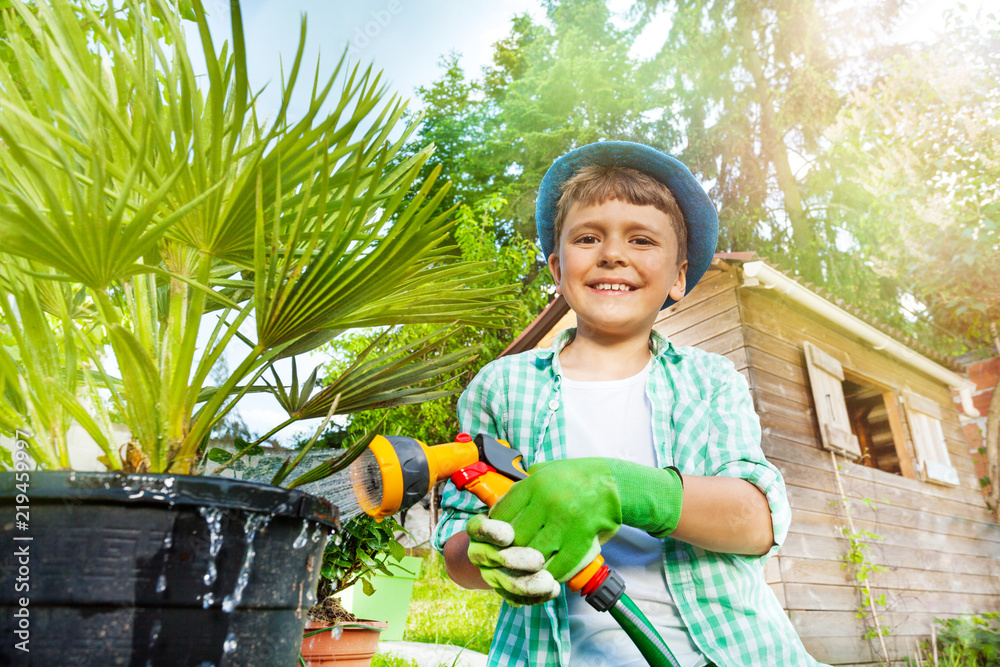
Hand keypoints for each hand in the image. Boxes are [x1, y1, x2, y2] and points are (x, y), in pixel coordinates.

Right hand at [466, 513, 560, 605]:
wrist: (509, 542)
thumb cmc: (522, 515)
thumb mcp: (519, 504)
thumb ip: (525, 504)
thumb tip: (542, 497)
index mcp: (479, 529)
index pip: (479, 529)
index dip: (492, 533)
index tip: (509, 535)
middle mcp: (480, 552)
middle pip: (493, 558)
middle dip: (515, 561)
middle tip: (538, 560)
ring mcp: (490, 573)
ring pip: (503, 583)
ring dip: (527, 584)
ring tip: (549, 581)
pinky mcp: (503, 590)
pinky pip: (515, 599)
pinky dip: (535, 597)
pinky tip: (553, 590)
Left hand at [490, 458, 682, 581]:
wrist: (614, 482)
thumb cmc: (576, 477)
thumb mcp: (546, 471)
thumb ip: (523, 488)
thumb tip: (499, 509)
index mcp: (534, 484)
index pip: (502, 515)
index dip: (494, 533)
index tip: (496, 541)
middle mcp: (548, 502)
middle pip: (516, 539)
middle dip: (510, 553)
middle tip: (509, 561)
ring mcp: (566, 521)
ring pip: (535, 555)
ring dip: (530, 567)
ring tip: (527, 571)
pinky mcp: (583, 538)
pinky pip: (560, 565)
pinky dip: (552, 574)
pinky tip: (549, 574)